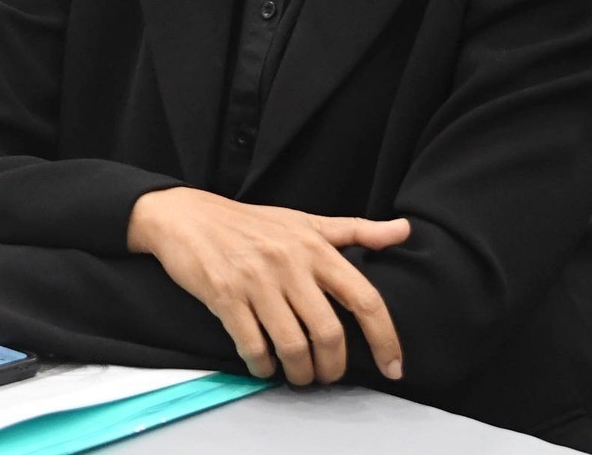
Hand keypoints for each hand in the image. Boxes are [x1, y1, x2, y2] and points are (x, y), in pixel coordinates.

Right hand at [126, 187, 408, 385]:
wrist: (187, 217)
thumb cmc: (251, 224)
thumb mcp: (305, 221)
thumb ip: (356, 231)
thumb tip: (404, 230)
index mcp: (315, 247)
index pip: (364, 298)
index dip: (385, 338)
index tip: (393, 366)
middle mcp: (289, 263)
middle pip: (329, 333)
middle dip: (333, 367)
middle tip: (328, 375)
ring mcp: (256, 281)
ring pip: (292, 346)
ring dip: (300, 373)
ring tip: (299, 375)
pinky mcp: (225, 296)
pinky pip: (253, 347)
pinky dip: (263, 367)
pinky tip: (264, 366)